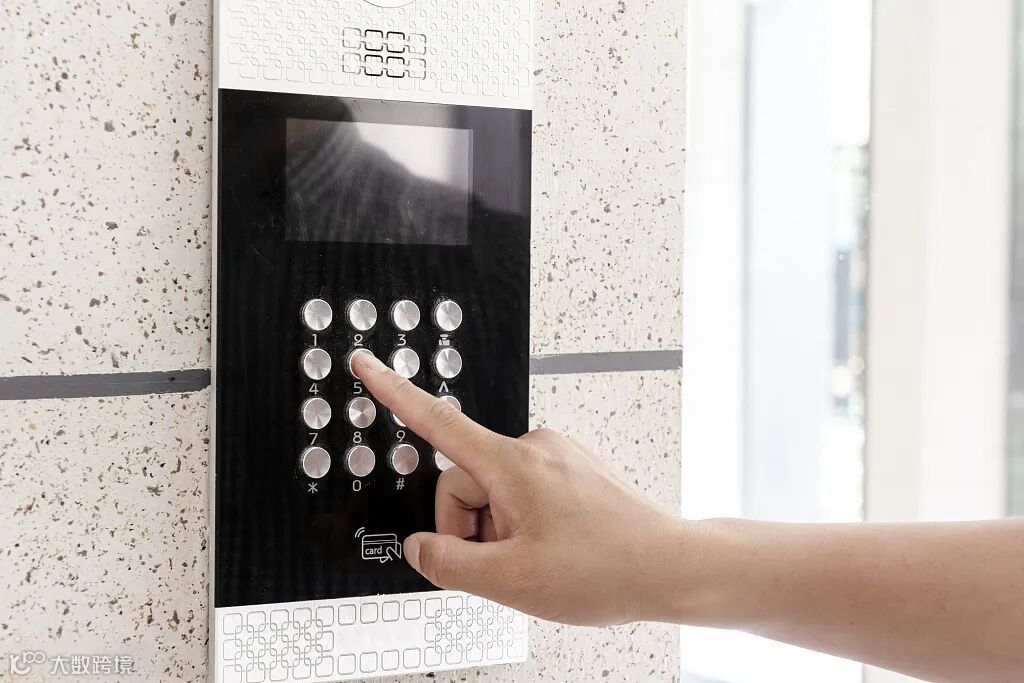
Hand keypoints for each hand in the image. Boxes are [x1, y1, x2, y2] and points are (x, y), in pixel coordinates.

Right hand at [351, 352, 688, 625]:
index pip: (437, 421)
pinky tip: (552, 551)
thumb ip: (450, 564)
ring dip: (498, 530)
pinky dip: (521, 525)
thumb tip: (421, 549)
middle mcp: (534, 449)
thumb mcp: (512, 580)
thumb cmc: (608, 568)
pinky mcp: (571, 471)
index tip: (367, 366)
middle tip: (502, 564)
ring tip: (536, 560)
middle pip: (464, 482)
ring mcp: (556, 458)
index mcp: (513, 464)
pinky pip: (522, 493)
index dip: (393, 392)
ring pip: (494, 493)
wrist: (671, 568)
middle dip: (469, 527)